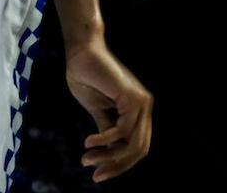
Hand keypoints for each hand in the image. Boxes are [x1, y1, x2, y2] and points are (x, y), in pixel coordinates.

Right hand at [65, 39, 153, 181]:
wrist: (81, 53)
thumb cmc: (87, 77)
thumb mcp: (98, 111)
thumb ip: (107, 131)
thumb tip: (110, 154)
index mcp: (138, 111)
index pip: (137, 147)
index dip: (120, 164)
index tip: (98, 175)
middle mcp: (145, 107)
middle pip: (139, 150)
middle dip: (117, 166)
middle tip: (95, 174)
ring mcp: (142, 102)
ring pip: (132, 144)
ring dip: (108, 156)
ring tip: (87, 159)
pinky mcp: (133, 97)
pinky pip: (122, 130)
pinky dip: (105, 140)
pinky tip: (89, 142)